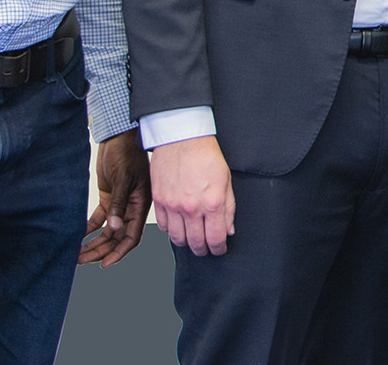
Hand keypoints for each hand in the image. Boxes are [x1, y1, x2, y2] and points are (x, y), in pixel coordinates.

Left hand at [80, 129, 151, 266]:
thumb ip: (119, 203)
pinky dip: (89, 229)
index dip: (119, 253)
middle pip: (117, 238)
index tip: (104, 264)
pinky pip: (98, 219)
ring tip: (77, 255)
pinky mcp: (107, 198)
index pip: (131, 237)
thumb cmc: (127, 153)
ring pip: (107, 232)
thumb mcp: (123, 178)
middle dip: (101, 251)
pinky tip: (78, 236)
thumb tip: (114, 228)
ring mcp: (119, 204)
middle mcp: (131, 208)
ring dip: (94, 243)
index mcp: (141, 205)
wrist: (118, 136)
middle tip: (82, 261)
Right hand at [151, 135, 234, 256]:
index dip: (219, 249)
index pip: (215, 239)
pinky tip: (178, 225)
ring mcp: (173, 205)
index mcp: (212, 203)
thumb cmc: (206, 155)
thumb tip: (228, 230)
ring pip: (178, 239)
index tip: (219, 249)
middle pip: (196, 244)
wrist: (182, 138)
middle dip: (203, 250)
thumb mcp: (226, 180)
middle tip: (206, 248)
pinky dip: (171, 230)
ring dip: (187, 243)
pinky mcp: (159, 200)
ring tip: (192, 238)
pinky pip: (164, 226)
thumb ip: (228, 208)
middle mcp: (191, 207)